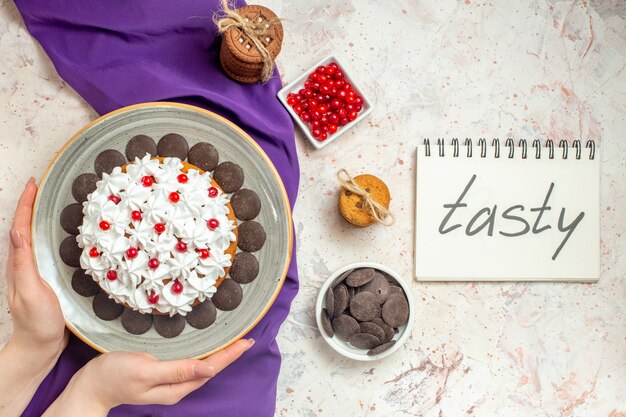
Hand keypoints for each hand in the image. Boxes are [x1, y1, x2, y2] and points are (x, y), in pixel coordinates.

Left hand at [0, 178, 68, 415]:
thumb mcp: (31, 291)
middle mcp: (25, 264)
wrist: (41, 346)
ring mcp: (36, 272)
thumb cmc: (37, 322)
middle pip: (26, 227)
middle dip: (32, 205)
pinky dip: (52, 236)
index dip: (25, 204)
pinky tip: (66, 235)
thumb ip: (23, 264)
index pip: (20, 226)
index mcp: (19, 264)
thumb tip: (16, 232)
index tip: (34, 184)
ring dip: (42, 218)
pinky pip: (48, 250)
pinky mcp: (48, 278)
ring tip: (55, 203)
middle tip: (45, 187)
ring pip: (37, 238)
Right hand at [43, 339, 254, 415]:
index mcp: (176, 387)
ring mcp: (170, 381)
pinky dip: (203, 354)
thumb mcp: (146, 371)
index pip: (211, 369)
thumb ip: (178, 370)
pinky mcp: (162, 373)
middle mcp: (177, 386)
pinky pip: (190, 364)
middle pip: (210, 368)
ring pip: (202, 366)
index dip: (230, 355)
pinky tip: (207, 347)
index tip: (247, 341)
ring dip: (219, 354)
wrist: (90, 385)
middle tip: (247, 338)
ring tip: (235, 341)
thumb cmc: (115, 375)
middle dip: (230, 354)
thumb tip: (209, 368)